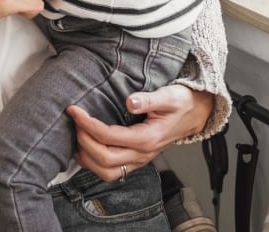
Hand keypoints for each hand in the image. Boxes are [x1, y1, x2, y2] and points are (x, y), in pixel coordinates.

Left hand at [68, 84, 214, 180]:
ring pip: (107, 172)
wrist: (194, 115)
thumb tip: (131, 102)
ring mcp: (139, 160)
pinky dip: (94, 164)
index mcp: (147, 138)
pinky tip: (85, 148)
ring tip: (76, 137)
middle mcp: (142, 154)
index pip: (109, 137)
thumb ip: (149, 99)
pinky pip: (112, 171)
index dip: (88, 125)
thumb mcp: (169, 96)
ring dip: (87, 158)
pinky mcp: (136, 160)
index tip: (74, 110)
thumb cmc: (181, 104)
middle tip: (74, 121)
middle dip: (84, 141)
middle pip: (105, 159)